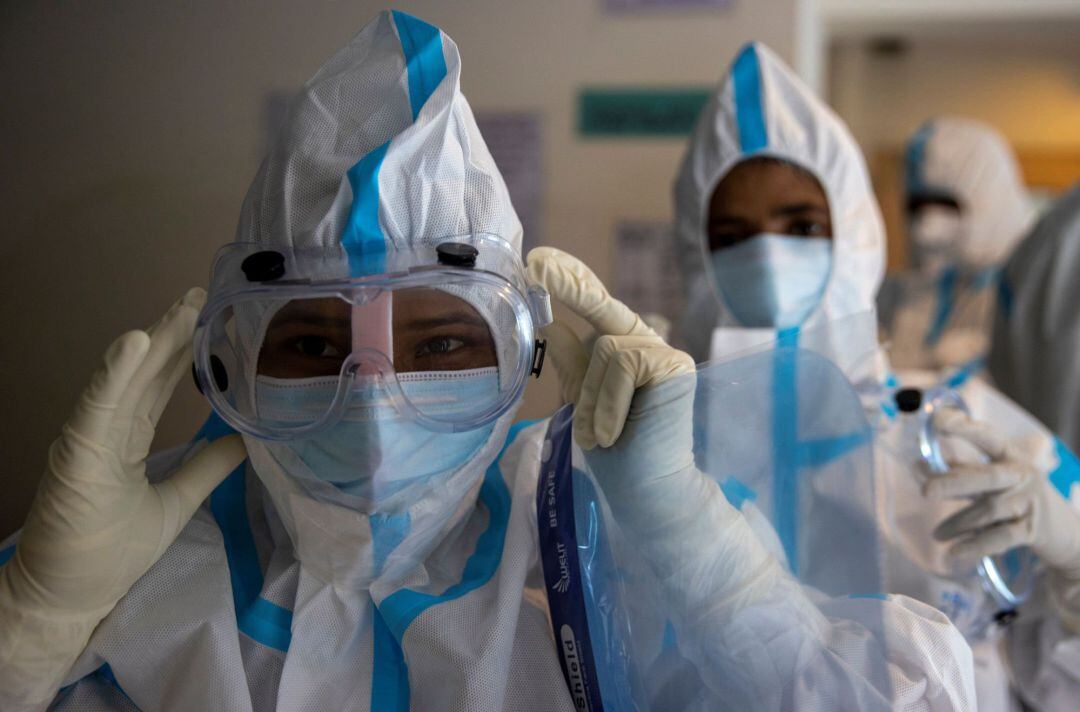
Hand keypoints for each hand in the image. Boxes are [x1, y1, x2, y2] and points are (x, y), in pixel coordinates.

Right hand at [0, 288, 245, 707]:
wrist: (70, 597)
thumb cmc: (111, 552)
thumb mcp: (176, 503)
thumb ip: (205, 468)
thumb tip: (242, 441)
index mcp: (125, 439)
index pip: (158, 386)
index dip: (182, 352)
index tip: (209, 318)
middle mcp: (106, 430)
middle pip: (144, 373)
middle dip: (173, 333)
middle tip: (201, 294)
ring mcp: (87, 439)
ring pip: (124, 379)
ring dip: (151, 342)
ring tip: (181, 309)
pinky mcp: (75, 455)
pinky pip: (97, 407)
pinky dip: (116, 373)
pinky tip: (136, 342)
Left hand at [527, 248, 777, 616]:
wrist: (646, 494)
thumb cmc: (617, 454)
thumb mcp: (583, 402)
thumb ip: (573, 363)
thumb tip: (550, 323)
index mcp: (623, 351)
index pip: (596, 308)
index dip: (570, 282)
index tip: (537, 260)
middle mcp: (647, 345)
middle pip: (602, 309)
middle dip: (570, 286)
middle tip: (535, 264)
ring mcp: (665, 353)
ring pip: (607, 349)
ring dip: (592, 398)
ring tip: (599, 437)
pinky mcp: (675, 366)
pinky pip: (622, 364)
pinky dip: (609, 402)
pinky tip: (614, 434)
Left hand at [926, 409, 1079, 575]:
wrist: (1066, 534)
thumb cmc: (1017, 500)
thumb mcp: (994, 482)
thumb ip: (960, 473)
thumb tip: (918, 466)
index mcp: (1011, 457)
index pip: (988, 438)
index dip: (965, 428)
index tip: (938, 419)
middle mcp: (1022, 475)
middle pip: (987, 476)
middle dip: (954, 482)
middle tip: (925, 491)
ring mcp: (1029, 503)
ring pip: (989, 510)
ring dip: (958, 523)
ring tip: (937, 535)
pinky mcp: (1033, 531)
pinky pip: (1000, 538)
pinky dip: (975, 545)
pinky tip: (954, 552)